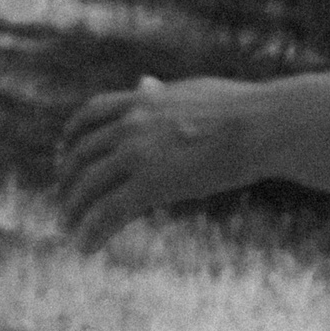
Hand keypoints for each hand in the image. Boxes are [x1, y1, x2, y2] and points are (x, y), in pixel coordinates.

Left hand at [56, 75, 262, 251]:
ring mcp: (137, 154)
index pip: (90, 113)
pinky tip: (86, 247)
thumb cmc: (243, 107)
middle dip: (67, 180)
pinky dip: (92, 231)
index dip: (71, 134)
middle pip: (81, 155)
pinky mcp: (150, 184)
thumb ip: (161, 93)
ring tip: (69, 229)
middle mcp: (131, 124)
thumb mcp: (192, 90)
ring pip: (87, 187)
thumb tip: (144, 83)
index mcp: (142, 99)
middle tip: (65, 200)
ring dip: (73, 211)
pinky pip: (108, 213)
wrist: (265, 124)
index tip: (64, 151)